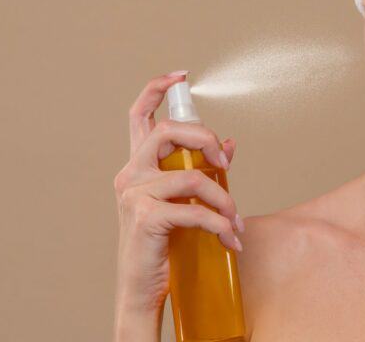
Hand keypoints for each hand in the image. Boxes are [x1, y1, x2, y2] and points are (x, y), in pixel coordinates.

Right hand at [112, 71, 243, 335]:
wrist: (141, 289)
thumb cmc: (161, 245)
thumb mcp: (182, 203)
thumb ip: (202, 171)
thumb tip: (229, 146)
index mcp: (137, 166)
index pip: (139, 115)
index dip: (157, 89)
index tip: (180, 74)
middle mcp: (130, 175)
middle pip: (169, 132)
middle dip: (206, 139)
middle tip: (226, 164)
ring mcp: (134, 196)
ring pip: (191, 176)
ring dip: (223, 198)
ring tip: (235, 220)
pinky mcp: (146, 218)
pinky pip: (194, 211)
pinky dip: (220, 224)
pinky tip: (230, 239)